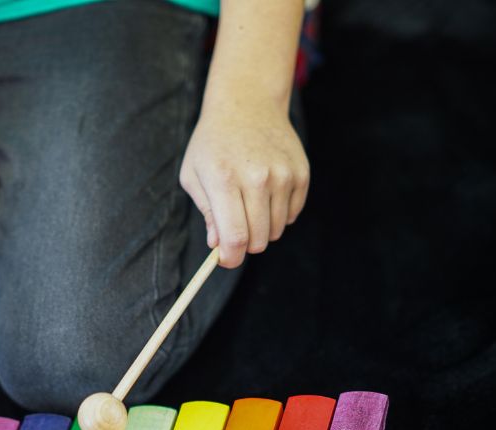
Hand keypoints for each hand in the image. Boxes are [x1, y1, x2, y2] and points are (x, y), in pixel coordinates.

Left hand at [180, 99, 308, 267]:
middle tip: (236, 229)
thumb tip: (219, 245)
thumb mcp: (194, 175)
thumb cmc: (213, 144)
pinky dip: (278, 214)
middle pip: (258, 240)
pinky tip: (266, 193)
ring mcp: (283, 175)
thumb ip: (206, 213)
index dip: (231, 258)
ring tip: (249, 204)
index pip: (235, 237)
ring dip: (261, 228)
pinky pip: (292, 215)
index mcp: (224, 180)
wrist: (247, 105)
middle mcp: (257, 178)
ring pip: (275, 230)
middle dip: (244, 245)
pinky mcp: (301, 173)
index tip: (227, 259)